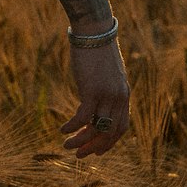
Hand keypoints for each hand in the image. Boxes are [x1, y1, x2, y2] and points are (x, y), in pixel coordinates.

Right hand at [60, 41, 130, 157]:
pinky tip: (62, 130)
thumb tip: (97, 100)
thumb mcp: (108, 72)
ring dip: (80, 141)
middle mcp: (118, 98)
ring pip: (95, 128)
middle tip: (79, 155)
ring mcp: (107, 95)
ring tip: (67, 145)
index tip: (96, 150)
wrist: (93, 31)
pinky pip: (83, 117)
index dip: (109, 142)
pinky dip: (73, 127)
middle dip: (94, 147)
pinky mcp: (92, 91)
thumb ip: (107, 88)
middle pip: (109, 132)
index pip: (122, 127)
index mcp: (123, 94)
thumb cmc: (97, 49)